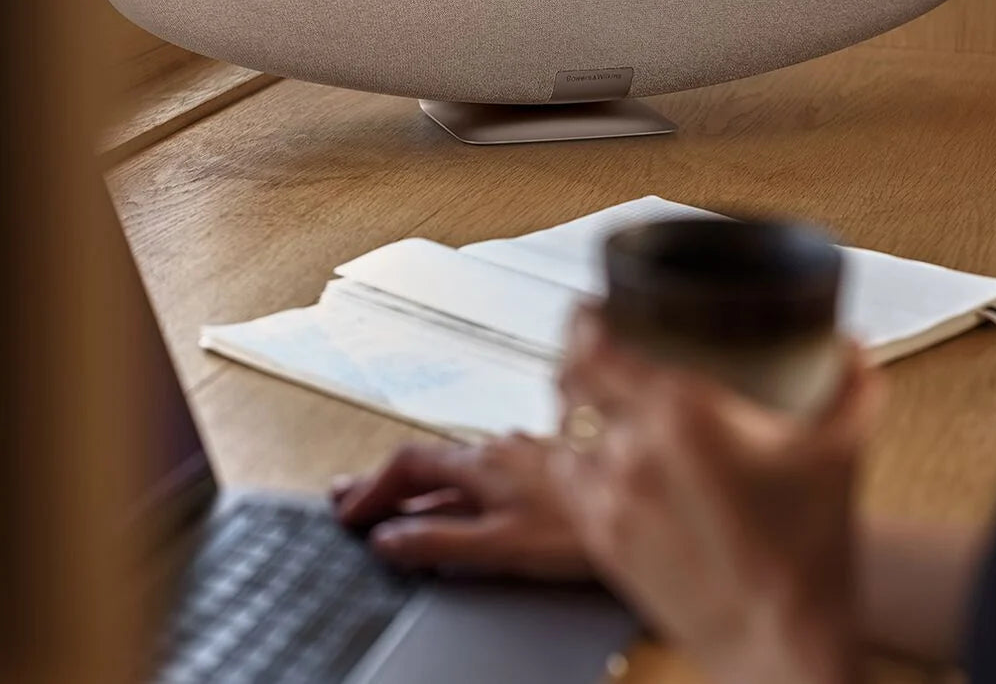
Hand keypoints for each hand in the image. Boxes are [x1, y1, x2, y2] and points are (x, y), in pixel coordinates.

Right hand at [330, 434, 590, 578]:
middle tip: (350, 499)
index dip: (371, 487)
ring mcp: (525, 455)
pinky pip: (485, 471)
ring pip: (458, 465)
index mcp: (482, 464)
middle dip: (386, 482)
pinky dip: (455, 485)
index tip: (346, 511)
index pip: (407, 464)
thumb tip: (387, 540)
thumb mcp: (501, 545)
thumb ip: (441, 542)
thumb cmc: (582, 530)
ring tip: (394, 503)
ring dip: (420, 484)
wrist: (650, 507)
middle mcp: (500, 450)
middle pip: (428, 461)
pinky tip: (462, 498)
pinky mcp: (547, 467)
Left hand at [551, 305, 880, 683]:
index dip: (583, 319)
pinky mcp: (601, 538)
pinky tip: (601, 454)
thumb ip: (851, 384)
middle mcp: (633, 450)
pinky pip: (568, 479)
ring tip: (598, 397)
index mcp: (682, 414)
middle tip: (595, 345)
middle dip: (576, 356)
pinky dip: (576, 456)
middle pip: (567, 379)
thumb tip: (850, 346)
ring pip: (562, 429)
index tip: (593, 308)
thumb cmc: (808, 551)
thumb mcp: (841, 449)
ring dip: (575, 406)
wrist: (782, 639)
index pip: (593, 344)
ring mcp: (610, 497)